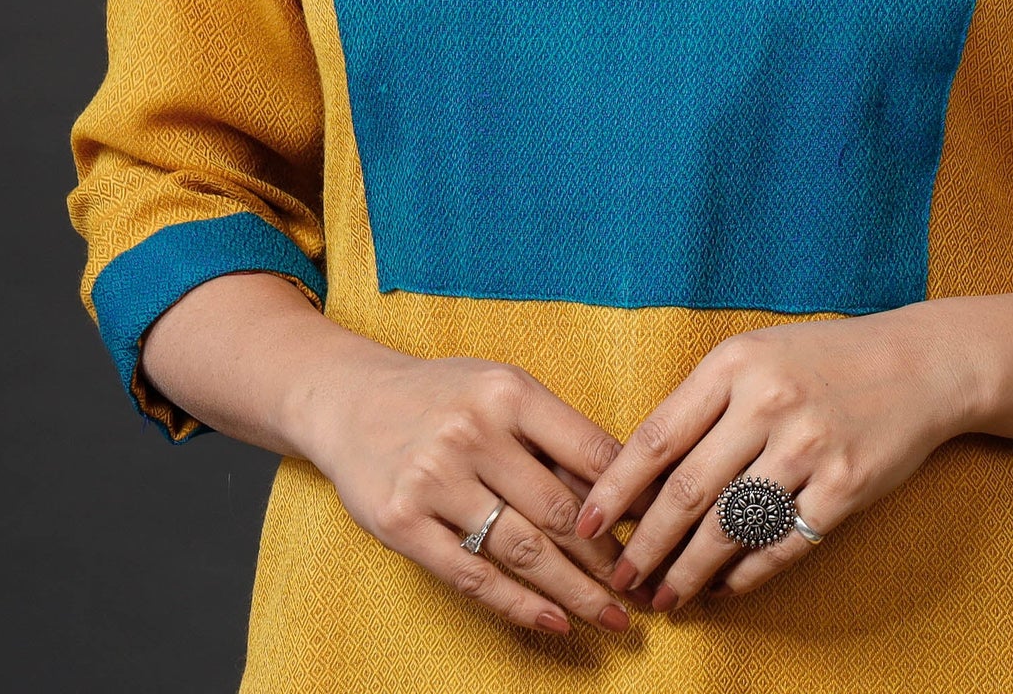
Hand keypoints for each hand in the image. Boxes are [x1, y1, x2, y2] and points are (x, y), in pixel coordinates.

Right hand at [296, 344, 634, 637]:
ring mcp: (434, 479)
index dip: (631, 497)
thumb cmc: (445, 397)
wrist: (350, 400)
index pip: (589, 452)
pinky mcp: (402, 523)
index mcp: (508, 392)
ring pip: (523, 551)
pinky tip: (557, 622)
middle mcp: (472, 432)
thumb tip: (625, 492)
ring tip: (613, 616)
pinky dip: (520, 606)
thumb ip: (555, 434)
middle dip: (609, 556)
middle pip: (560, 511)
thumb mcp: (502, 389)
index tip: (661, 529)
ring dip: (576, 591)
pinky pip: (473, 576)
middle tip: (643, 587)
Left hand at [571, 308, 974, 609]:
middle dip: (646, 545)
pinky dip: (747, 574)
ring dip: (689, 571)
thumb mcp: (757, 354)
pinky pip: (783, 544)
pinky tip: (725, 588)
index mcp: (735, 364)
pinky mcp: (845, 486)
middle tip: (620, 578)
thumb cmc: (825, 359)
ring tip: (664, 595)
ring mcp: (809, 447)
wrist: (920, 363)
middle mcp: (768, 403)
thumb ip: (703, 403)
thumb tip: (641, 474)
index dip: (615, 490)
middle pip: (686, 492)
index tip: (587, 524)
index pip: (657, 437)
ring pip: (730, 527)